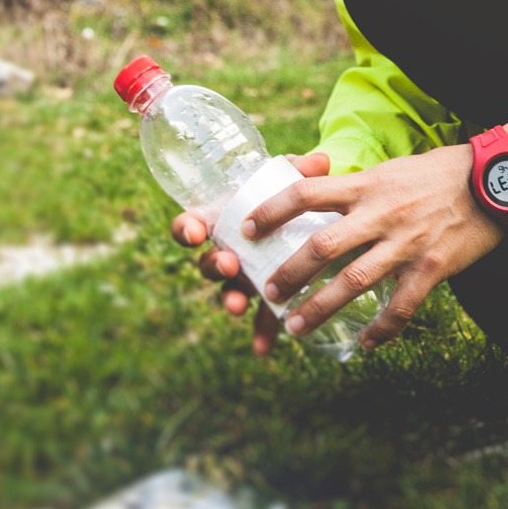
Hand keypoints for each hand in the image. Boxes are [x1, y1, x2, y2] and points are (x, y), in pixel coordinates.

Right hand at [169, 152, 333, 355]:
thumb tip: (321, 160)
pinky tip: (263, 348)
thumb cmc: (292, 196)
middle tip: (230, 264)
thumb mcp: (294, 180)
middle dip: (214, 266)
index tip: (196, 231)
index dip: (187, 229)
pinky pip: (259, 317)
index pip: (190, 225)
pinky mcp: (265, 295)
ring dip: (230, 299)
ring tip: (238, 305)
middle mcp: (227, 250)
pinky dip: (260, 331)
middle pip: (207, 263)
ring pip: (228, 291)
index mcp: (222, 220)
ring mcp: (244, 276)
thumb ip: (303, 171)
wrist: (310, 220)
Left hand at [246, 142, 506, 349]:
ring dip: (320, 308)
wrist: (498, 181)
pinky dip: (382, 329)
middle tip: (265, 294)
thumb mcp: (391, 168)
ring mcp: (406, 244)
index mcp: (367, 186)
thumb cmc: (440, 173)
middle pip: (321, 247)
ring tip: (296, 328)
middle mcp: (381, 214)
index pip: (306, 194)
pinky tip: (366, 344)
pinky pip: (401, 307)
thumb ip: (356, 184)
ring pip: (353, 282)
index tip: (247, 229)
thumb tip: (316, 184)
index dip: (271, 211)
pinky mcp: (433, 268)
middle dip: (288, 274)